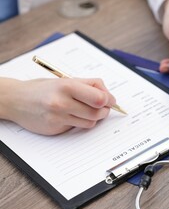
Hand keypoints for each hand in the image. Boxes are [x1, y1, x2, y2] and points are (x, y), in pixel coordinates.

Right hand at [0, 77, 115, 134]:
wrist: (17, 100)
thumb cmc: (45, 88)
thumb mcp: (66, 79)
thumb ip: (90, 85)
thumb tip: (110, 97)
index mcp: (67, 86)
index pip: (99, 98)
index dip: (109, 100)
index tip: (111, 101)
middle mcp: (62, 102)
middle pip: (98, 112)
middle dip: (104, 110)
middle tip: (102, 107)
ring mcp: (58, 117)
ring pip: (91, 122)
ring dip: (94, 117)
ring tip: (86, 110)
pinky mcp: (55, 128)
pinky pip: (78, 128)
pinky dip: (80, 122)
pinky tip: (72, 116)